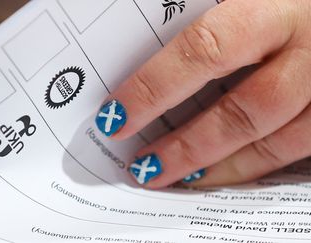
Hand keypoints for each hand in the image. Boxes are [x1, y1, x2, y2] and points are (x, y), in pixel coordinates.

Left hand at [95, 0, 310, 187]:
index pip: (207, 48)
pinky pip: (298, 150)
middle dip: (188, 145)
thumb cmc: (288, 2)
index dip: (157, 86)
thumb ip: (213, 13)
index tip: (117, 114)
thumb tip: (149, 39)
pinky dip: (254, 166)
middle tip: (143, 166)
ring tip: (171, 178)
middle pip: (247, 109)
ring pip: (278, 141)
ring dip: (219, 167)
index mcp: (278, 7)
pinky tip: (220, 173)